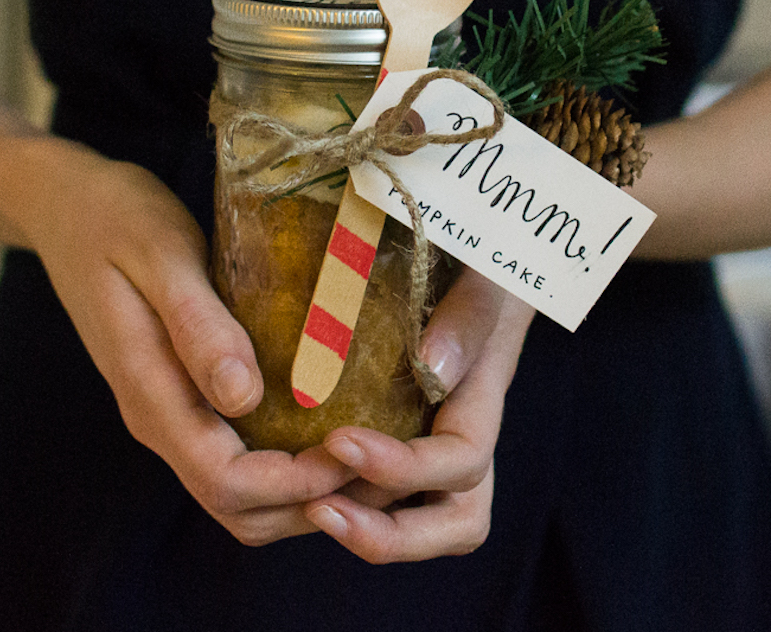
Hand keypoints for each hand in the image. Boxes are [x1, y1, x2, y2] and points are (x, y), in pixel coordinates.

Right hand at [15, 137, 356, 541]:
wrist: (67, 206)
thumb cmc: (115, 218)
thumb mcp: (160, 255)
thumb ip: (197, 325)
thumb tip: (244, 399)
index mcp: (151, 392)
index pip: (226, 480)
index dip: (295, 483)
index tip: (356, 451)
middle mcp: (159, 418)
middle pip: (237, 506)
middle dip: (311, 501)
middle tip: (382, 461)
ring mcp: (169, 408)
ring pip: (238, 492)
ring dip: (302, 491)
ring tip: (369, 451)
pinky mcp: (182, 392)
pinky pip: (236, 454)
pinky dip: (287, 462)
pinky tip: (332, 424)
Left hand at [304, 270, 534, 561]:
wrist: (475, 248)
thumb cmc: (479, 255)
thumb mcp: (485, 273)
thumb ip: (468, 313)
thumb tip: (434, 367)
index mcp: (482, 394)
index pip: (462, 460)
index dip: (405, 466)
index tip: (339, 440)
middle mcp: (462, 428)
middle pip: (454, 522)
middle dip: (389, 533)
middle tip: (318, 509)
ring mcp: (434, 434)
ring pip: (419, 515)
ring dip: (366, 525)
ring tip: (305, 506)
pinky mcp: (400, 427)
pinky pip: (382, 486)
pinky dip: (348, 494)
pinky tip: (295, 476)